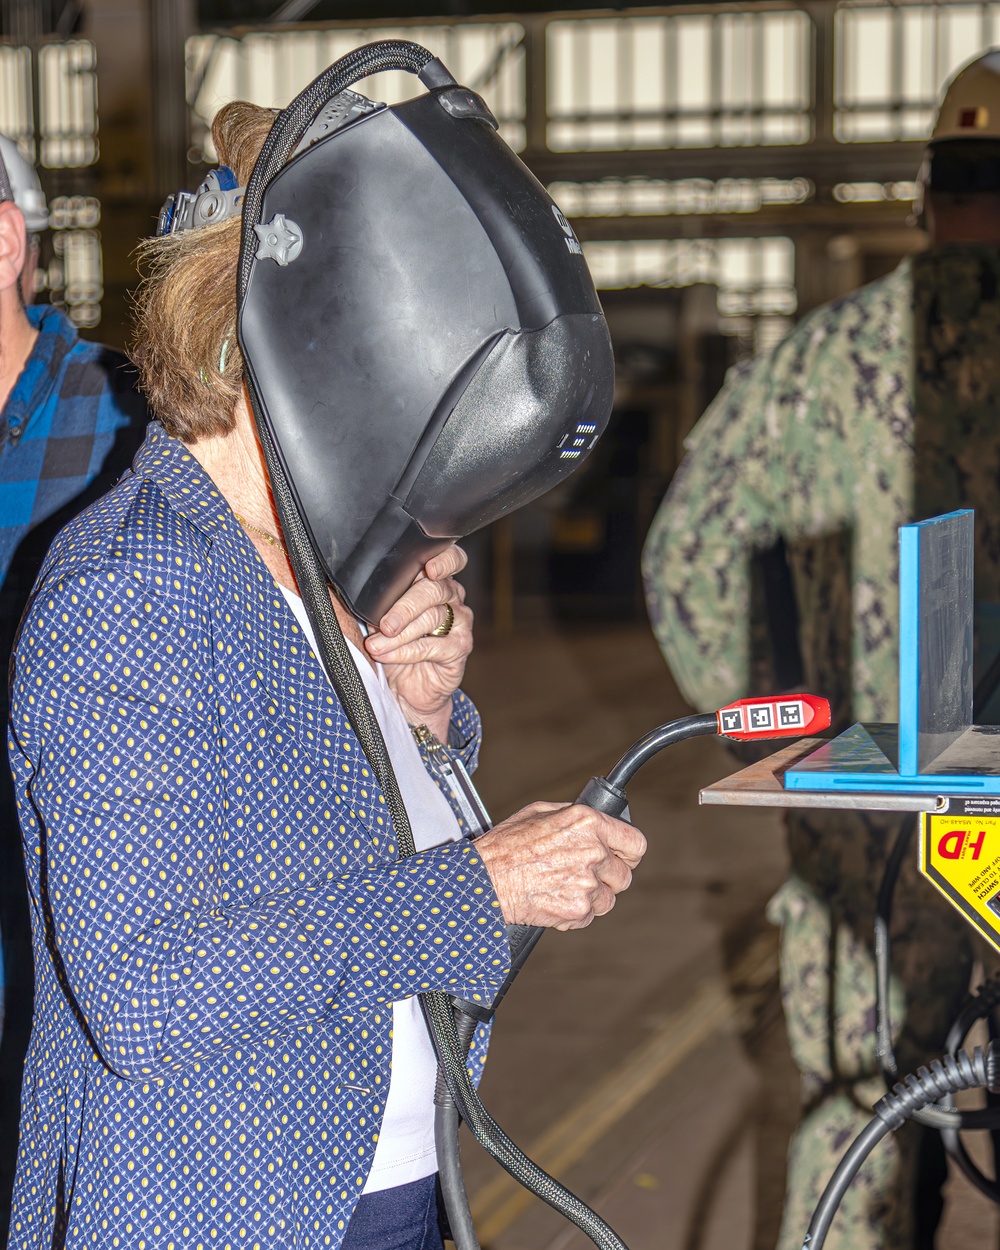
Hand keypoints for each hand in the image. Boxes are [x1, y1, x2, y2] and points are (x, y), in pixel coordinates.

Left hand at [364, 545, 471, 739]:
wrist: (404, 690)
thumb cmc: (391, 647)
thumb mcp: (375, 618)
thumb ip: (370, 598)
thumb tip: (339, 584)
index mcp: (435, 581)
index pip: (451, 559)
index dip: (444, 560)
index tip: (429, 569)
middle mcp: (452, 598)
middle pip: (435, 589)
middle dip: (405, 606)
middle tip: (383, 624)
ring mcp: (460, 623)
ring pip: (432, 617)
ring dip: (399, 634)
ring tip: (375, 646)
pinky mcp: (460, 648)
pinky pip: (434, 646)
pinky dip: (406, 651)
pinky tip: (387, 655)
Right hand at [475, 802, 646, 930]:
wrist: (484, 881)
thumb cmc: (505, 846)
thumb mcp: (539, 812)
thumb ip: (573, 815)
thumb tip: (592, 821)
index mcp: (587, 822)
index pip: (635, 843)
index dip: (628, 854)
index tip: (623, 859)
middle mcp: (593, 851)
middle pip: (624, 876)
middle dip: (607, 878)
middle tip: (582, 876)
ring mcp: (587, 883)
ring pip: (608, 899)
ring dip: (590, 898)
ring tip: (562, 888)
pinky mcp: (578, 909)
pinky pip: (589, 916)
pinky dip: (575, 913)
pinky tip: (554, 900)